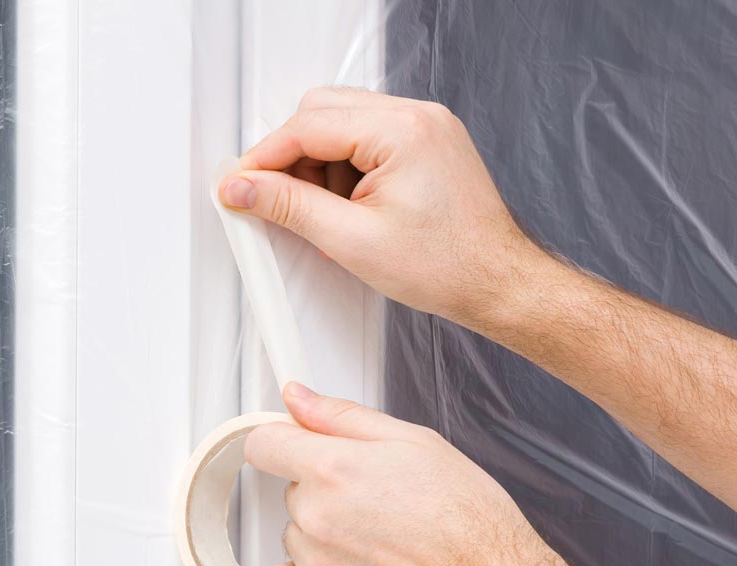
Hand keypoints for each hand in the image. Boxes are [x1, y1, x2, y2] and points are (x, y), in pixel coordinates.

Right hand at [218, 87, 550, 330]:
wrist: (496, 283)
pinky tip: (350, 208)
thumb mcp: (351, 240)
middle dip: (293, 157)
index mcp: (402, 130)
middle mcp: (418, 116)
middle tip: (278, 200)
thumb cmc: (446, 266)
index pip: (309, 125)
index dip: (265, 157)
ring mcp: (427, 126)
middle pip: (324, 112)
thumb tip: (243, 187)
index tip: (240, 183)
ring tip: (330, 216)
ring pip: (344, 123)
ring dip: (321, 165)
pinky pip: (370, 138)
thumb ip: (289, 206)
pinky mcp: (429, 142)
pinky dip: (348, 169)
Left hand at [246, 382, 593, 565]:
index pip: (264, 444)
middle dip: (324, 490)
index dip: (281, 440)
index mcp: (335, 469)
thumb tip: (299, 398)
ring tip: (379, 541)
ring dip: (322, 535)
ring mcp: (316, 565)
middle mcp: (318, 517)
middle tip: (376, 502)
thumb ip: (343, 417)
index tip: (293, 447)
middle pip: (291, 491)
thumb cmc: (470, 521)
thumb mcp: (415, 442)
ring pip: (295, 535)